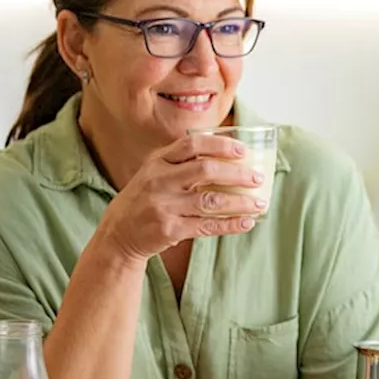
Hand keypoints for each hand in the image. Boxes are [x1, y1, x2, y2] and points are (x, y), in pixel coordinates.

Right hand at [97, 133, 266, 260]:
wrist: (119, 232)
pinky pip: (208, 226)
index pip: (192, 145)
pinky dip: (231, 224)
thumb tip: (229, 157)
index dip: (220, 145)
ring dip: (240, 202)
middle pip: (205, 170)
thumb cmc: (146, 198)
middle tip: (257, 177)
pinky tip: (247, 222)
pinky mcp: (169, 229)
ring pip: (211, 201)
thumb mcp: (154, 173)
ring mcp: (164, 206)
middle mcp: (159, 181)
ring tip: (260, 204)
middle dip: (237, 173)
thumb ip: (182, 163)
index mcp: (158, 161)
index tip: (242, 150)